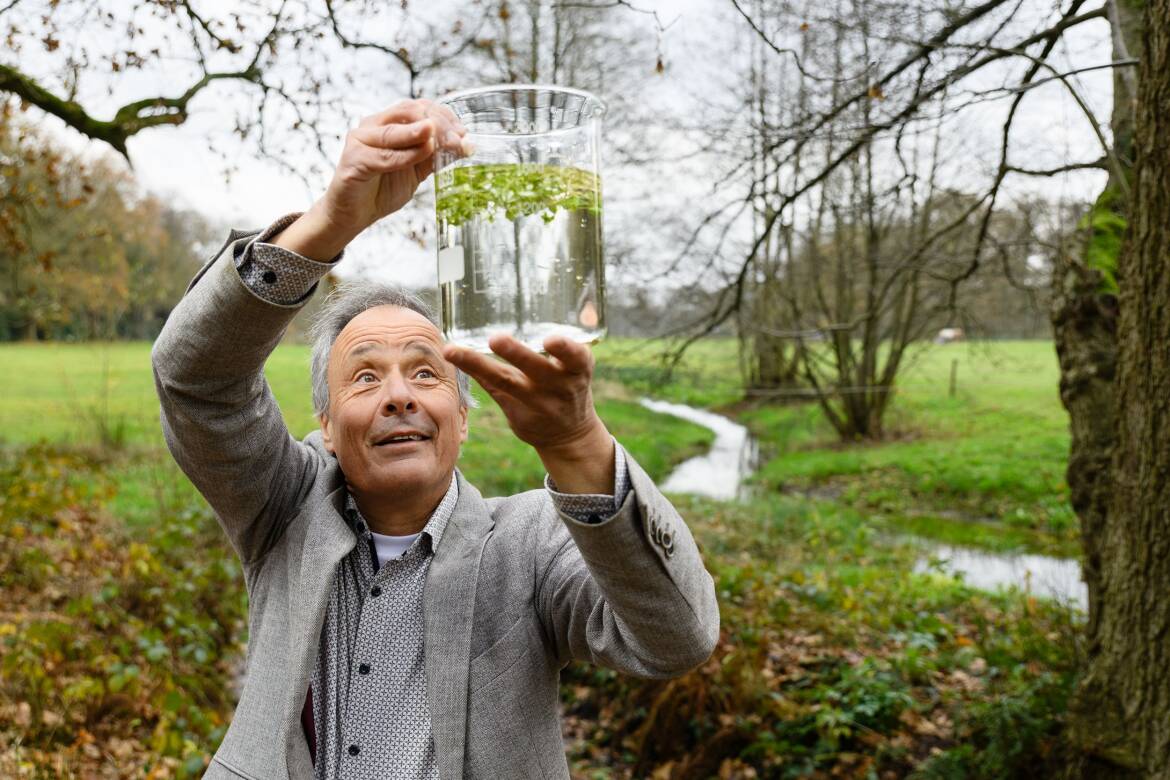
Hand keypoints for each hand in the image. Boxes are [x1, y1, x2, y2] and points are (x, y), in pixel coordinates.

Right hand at [319, 99, 469, 239]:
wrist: (355, 213)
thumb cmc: (382, 188)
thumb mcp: (417, 171)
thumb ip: (435, 157)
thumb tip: (465, 145)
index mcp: (388, 123)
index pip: (418, 107)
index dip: (443, 115)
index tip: (463, 132)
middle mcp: (373, 125)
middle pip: (408, 112)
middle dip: (437, 124)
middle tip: (458, 138)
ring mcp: (360, 140)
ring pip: (394, 131)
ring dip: (421, 135)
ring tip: (443, 140)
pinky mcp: (353, 160)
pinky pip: (383, 156)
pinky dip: (406, 155)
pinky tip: (424, 154)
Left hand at [443, 334, 615, 493]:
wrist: (569, 434)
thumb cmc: (568, 385)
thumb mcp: (576, 367)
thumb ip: (562, 347)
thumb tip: (536, 303)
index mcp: (578, 369)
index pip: (576, 357)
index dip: (565, 349)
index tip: (551, 339)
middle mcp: (559, 387)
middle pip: (536, 369)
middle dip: (516, 353)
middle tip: (495, 338)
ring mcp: (536, 403)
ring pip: (505, 382)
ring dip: (479, 365)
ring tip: (454, 350)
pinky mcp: (517, 414)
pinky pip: (492, 389)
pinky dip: (474, 371)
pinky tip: (454, 356)